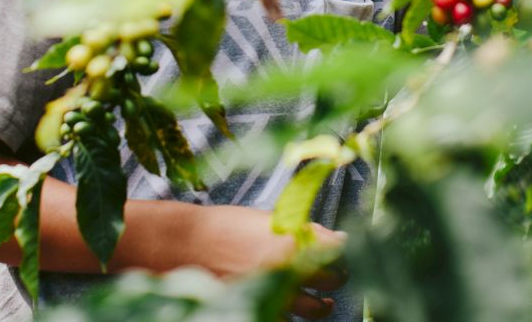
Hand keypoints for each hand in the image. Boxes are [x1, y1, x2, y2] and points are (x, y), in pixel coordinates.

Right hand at [189, 205, 347, 319]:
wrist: (187, 245)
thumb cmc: (224, 226)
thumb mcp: (266, 219)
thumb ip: (300, 230)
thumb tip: (335, 238)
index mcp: (292, 238)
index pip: (337, 248)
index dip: (344, 249)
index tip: (344, 248)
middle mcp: (288, 266)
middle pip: (332, 278)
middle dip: (338, 276)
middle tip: (336, 275)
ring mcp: (274, 291)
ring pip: (316, 309)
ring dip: (324, 306)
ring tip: (324, 304)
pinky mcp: (258, 307)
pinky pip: (288, 321)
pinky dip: (294, 317)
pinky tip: (294, 311)